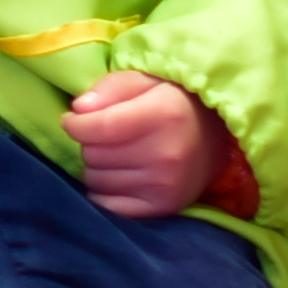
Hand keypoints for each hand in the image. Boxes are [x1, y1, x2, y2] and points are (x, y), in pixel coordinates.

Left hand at [62, 69, 234, 221]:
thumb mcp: (145, 80)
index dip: (75, 124)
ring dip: (96, 166)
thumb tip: (78, 110)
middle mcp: (167, 154)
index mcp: (164, 115)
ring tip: (115, 153)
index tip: (72, 120)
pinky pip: (108, 205)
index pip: (99, 127)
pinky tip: (119, 175)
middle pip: (94, 155)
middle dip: (89, 143)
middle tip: (103, 135)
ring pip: (96, 180)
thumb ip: (110, 88)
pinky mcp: (162, 207)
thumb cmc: (172, 102)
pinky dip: (104, 191)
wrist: (215, 137)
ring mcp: (165, 185)